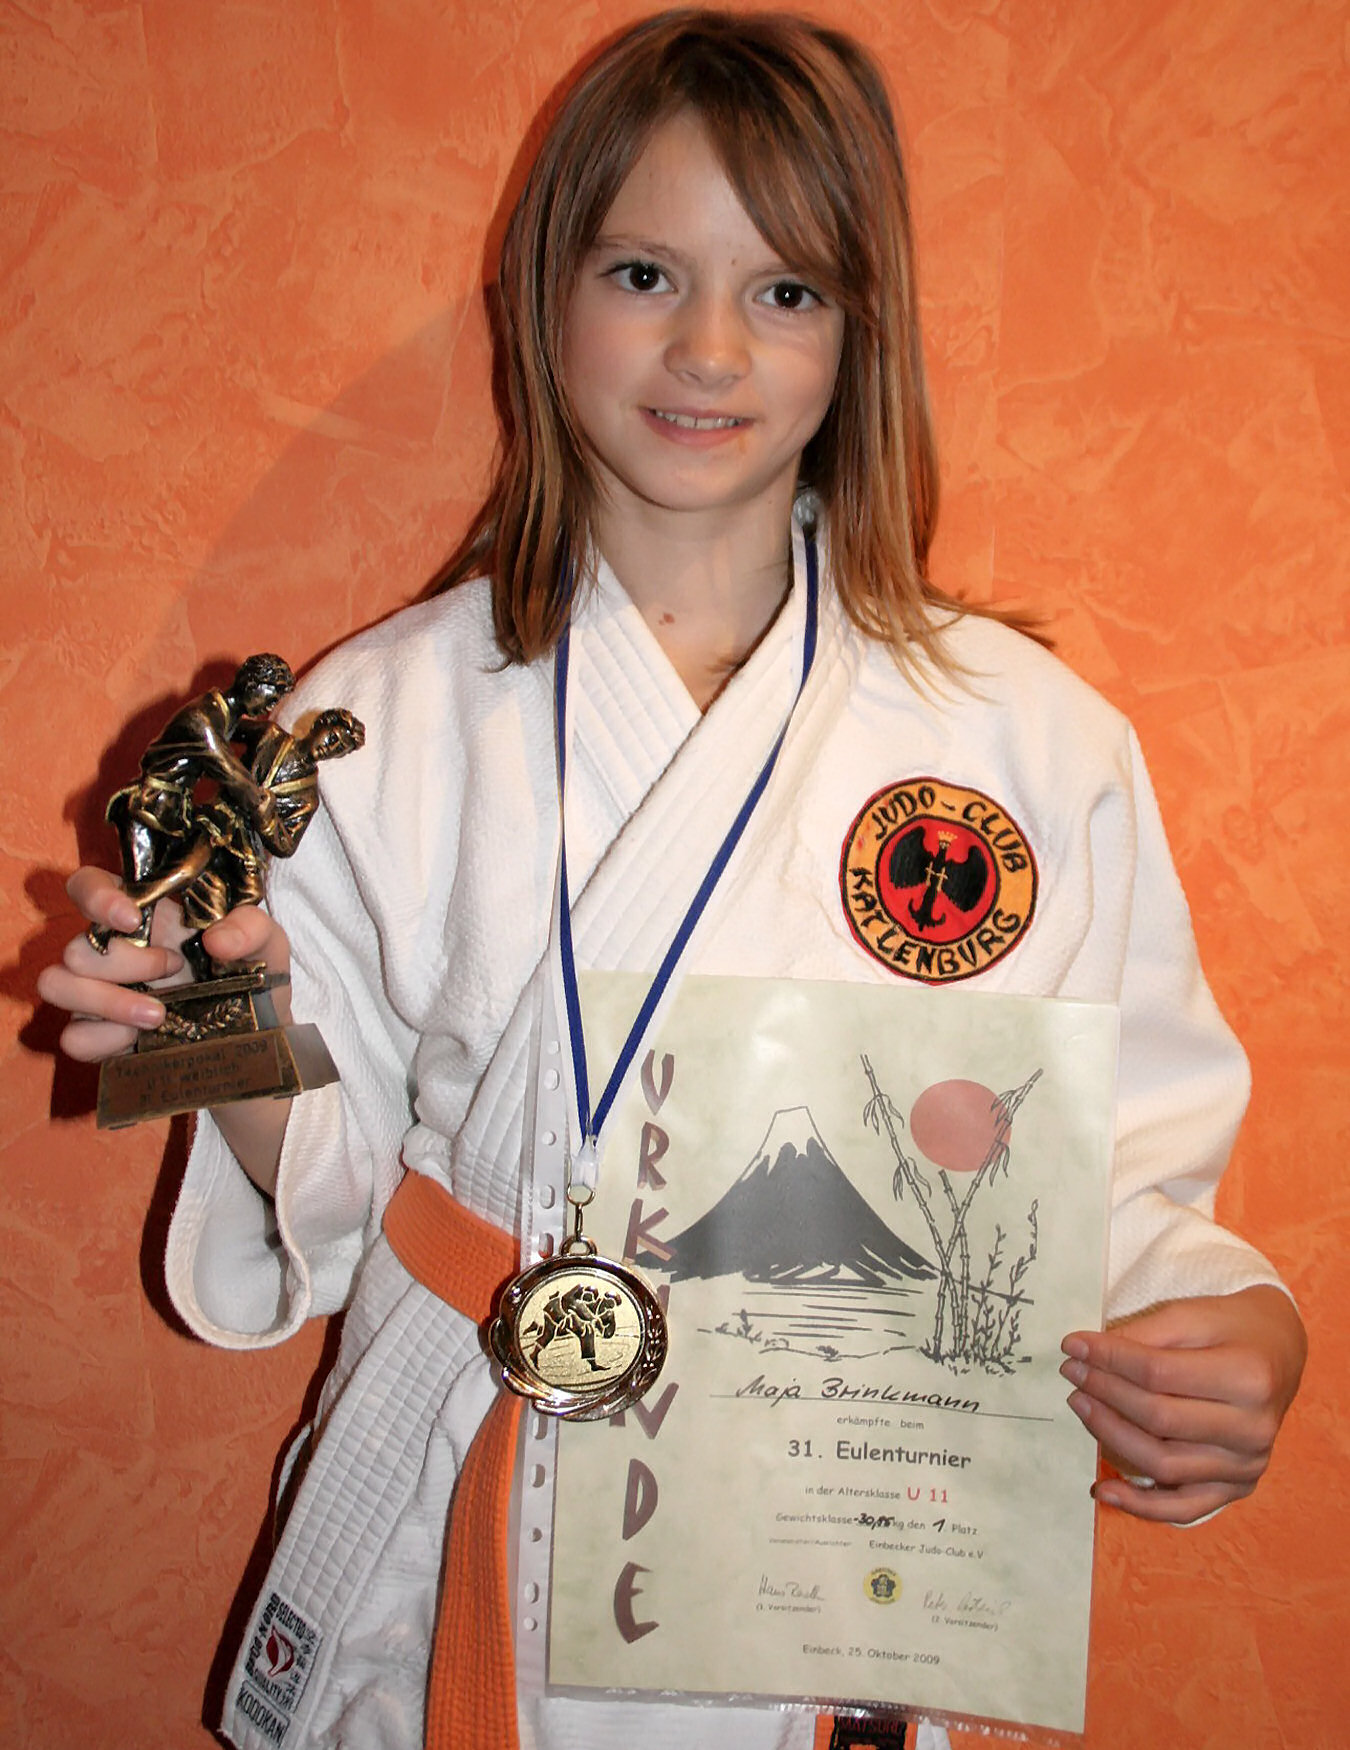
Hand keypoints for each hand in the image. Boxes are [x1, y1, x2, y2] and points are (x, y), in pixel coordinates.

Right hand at [37, 867, 291, 1062]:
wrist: (258, 1041)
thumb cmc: (253, 979)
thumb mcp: (266, 944)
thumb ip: (250, 927)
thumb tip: (217, 940)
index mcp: (143, 918)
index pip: (88, 886)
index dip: (95, 895)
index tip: (133, 917)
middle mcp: (112, 952)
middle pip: (74, 946)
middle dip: (126, 961)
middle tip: (174, 970)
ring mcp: (98, 996)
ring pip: (57, 985)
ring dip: (106, 999)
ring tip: (159, 1013)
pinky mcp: (99, 1037)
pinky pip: (72, 1036)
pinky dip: (104, 1038)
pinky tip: (141, 1039)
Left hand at [1060, 1285, 1305, 1523]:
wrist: (1277, 1353)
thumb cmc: (1230, 1329)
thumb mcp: (1192, 1314)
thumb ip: (1144, 1335)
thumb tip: (1086, 1352)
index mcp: (1248, 1377)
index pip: (1158, 1373)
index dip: (1108, 1360)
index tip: (1072, 1345)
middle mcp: (1254, 1429)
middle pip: (1158, 1419)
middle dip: (1104, 1393)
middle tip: (1071, 1372)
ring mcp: (1247, 1465)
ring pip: (1163, 1463)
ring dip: (1110, 1436)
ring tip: (1080, 1405)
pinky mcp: (1237, 1487)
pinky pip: (1183, 1509)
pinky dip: (1140, 1506)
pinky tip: (1102, 1488)